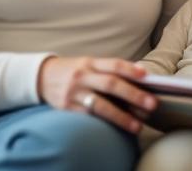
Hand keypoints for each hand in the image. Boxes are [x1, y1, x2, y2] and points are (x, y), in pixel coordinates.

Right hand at [37, 56, 155, 132]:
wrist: (40, 77)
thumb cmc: (72, 71)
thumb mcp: (88, 64)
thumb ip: (110, 68)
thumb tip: (140, 71)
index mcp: (89, 63)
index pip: (113, 64)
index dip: (130, 70)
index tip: (146, 76)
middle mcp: (82, 76)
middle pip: (111, 84)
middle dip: (133, 95)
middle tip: (152, 104)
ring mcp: (74, 93)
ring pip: (101, 105)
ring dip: (121, 116)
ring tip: (138, 125)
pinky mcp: (67, 108)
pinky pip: (88, 116)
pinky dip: (104, 122)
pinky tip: (117, 128)